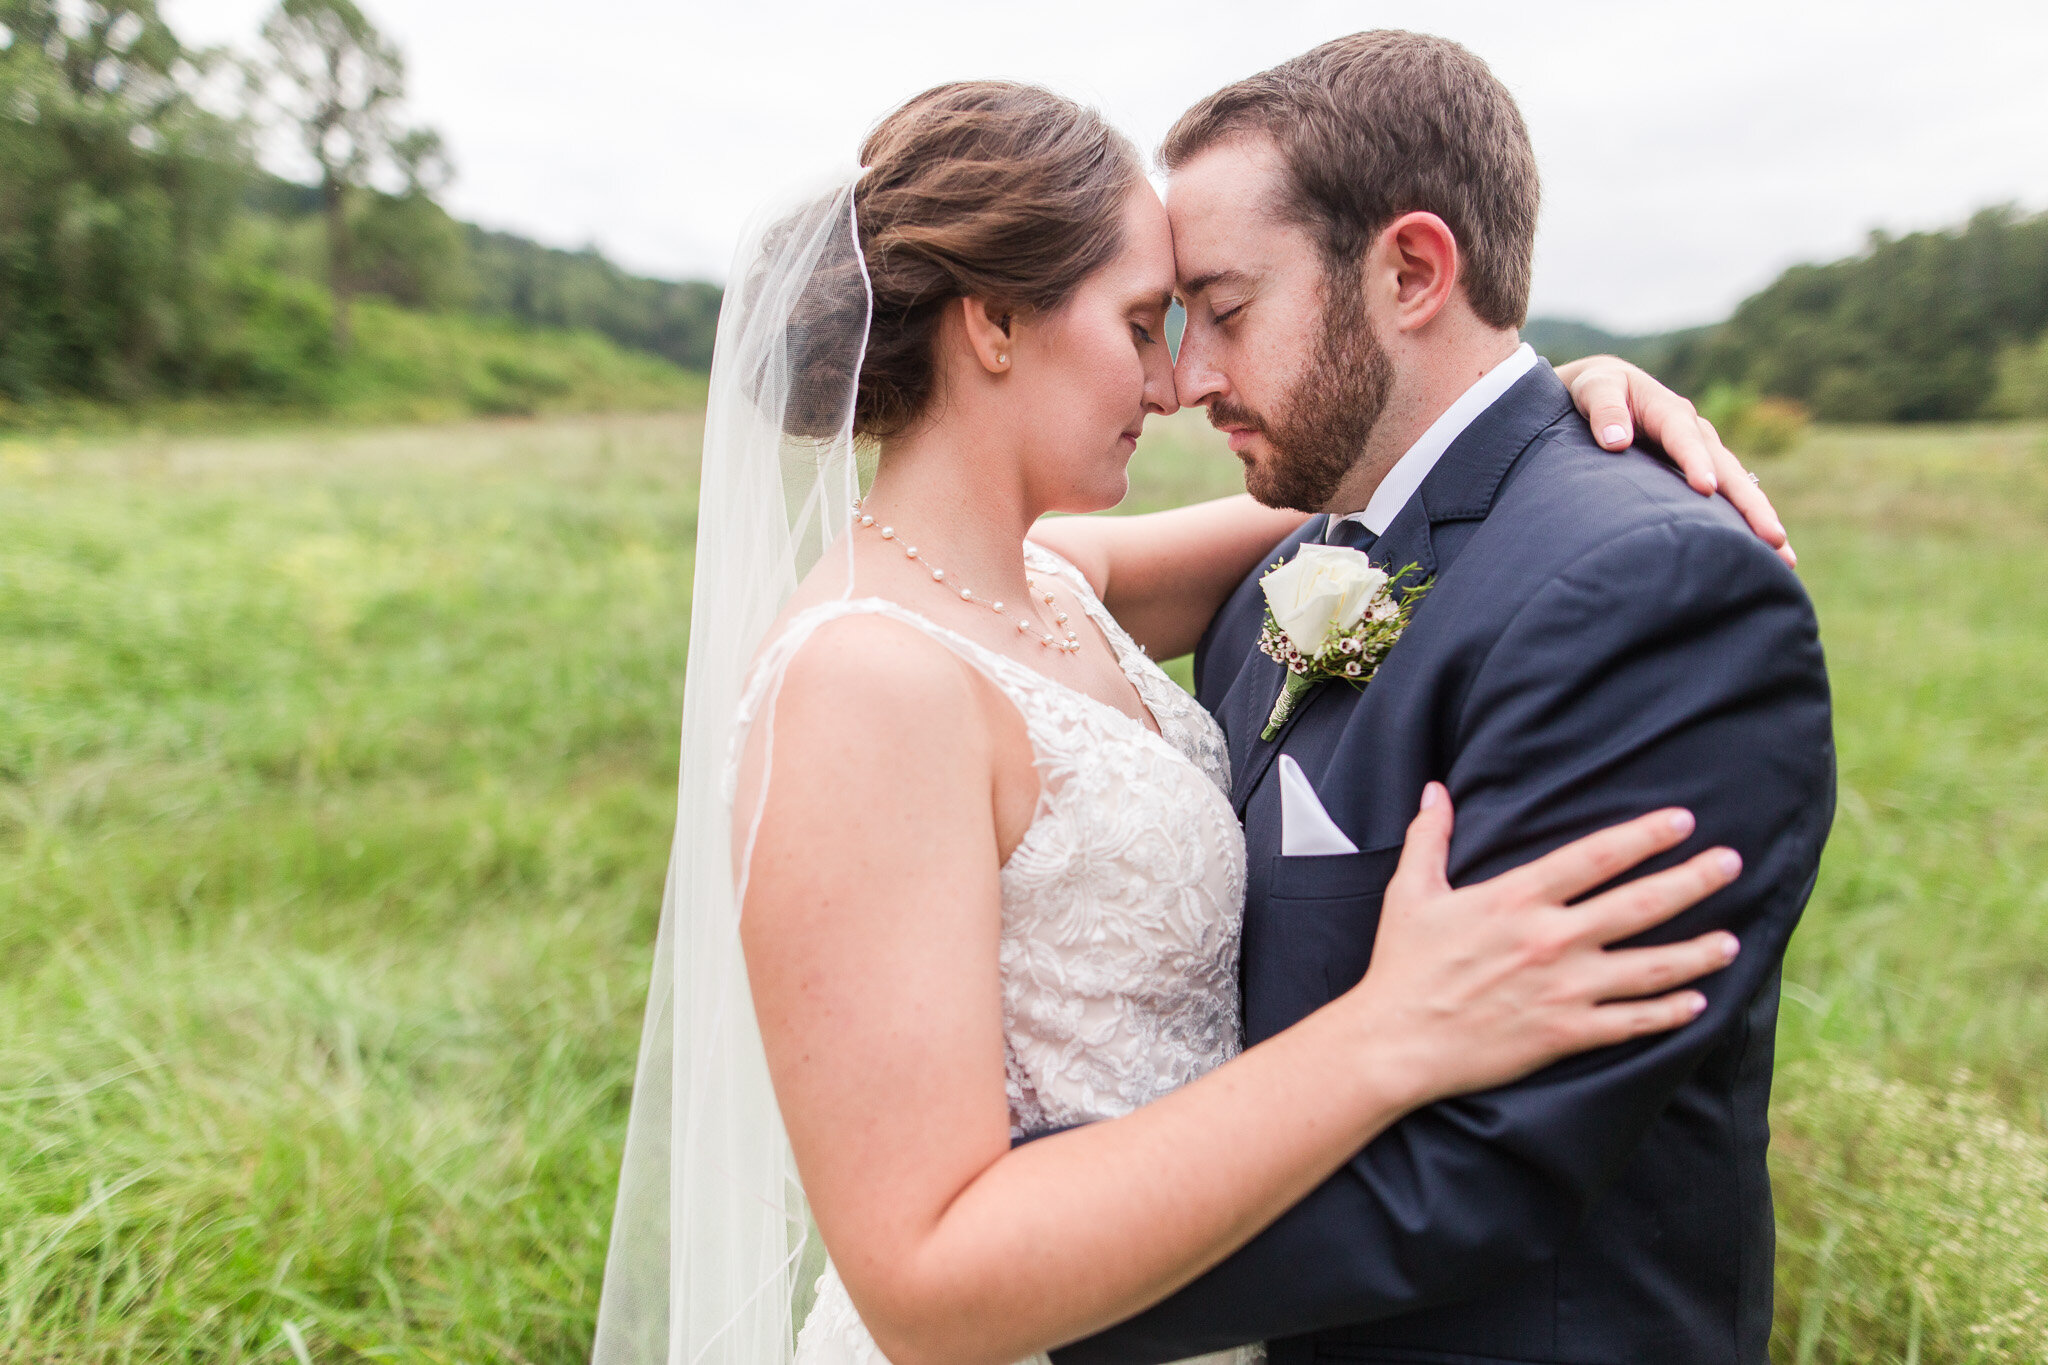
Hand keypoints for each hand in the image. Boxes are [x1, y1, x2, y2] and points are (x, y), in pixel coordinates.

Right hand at [1348, 784, 1741, 1106]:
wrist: (1396, 1043)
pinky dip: (1669, 1012)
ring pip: (1650, 967)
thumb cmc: (1402, 965)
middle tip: (1731, 863)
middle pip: (1639, 904)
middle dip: (1693, 880)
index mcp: (1515, 898)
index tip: (1683, 821)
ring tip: (1733, 940)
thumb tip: (1435, 791)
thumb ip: (1429, 838)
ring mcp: (1563, 989)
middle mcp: (1549, 940)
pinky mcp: (1564, 1033)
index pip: (1596, 857)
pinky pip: (1631, 1022)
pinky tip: (1698, 1001)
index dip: (1644, 835)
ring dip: (1697, 952)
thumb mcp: (1411, 893)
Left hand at [1557, 355, 1794, 568]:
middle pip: (1727, 470)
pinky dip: (1745, 522)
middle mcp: (1696, 433)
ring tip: (1785, 556)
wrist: (1611, 390)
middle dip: (1750, 504)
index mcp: (1670, 411)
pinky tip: (1765, 552)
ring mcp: (1704, 453)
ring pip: (1737, 487)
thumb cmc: (1599, 390)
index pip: (1685, 439)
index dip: (1695, 462)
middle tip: (1772, 537)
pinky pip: (1728, 498)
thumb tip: (1615, 441)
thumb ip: (1604, 411)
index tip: (1705, 489)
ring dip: (1759, 520)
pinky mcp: (1702, 471)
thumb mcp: (1595, 390)